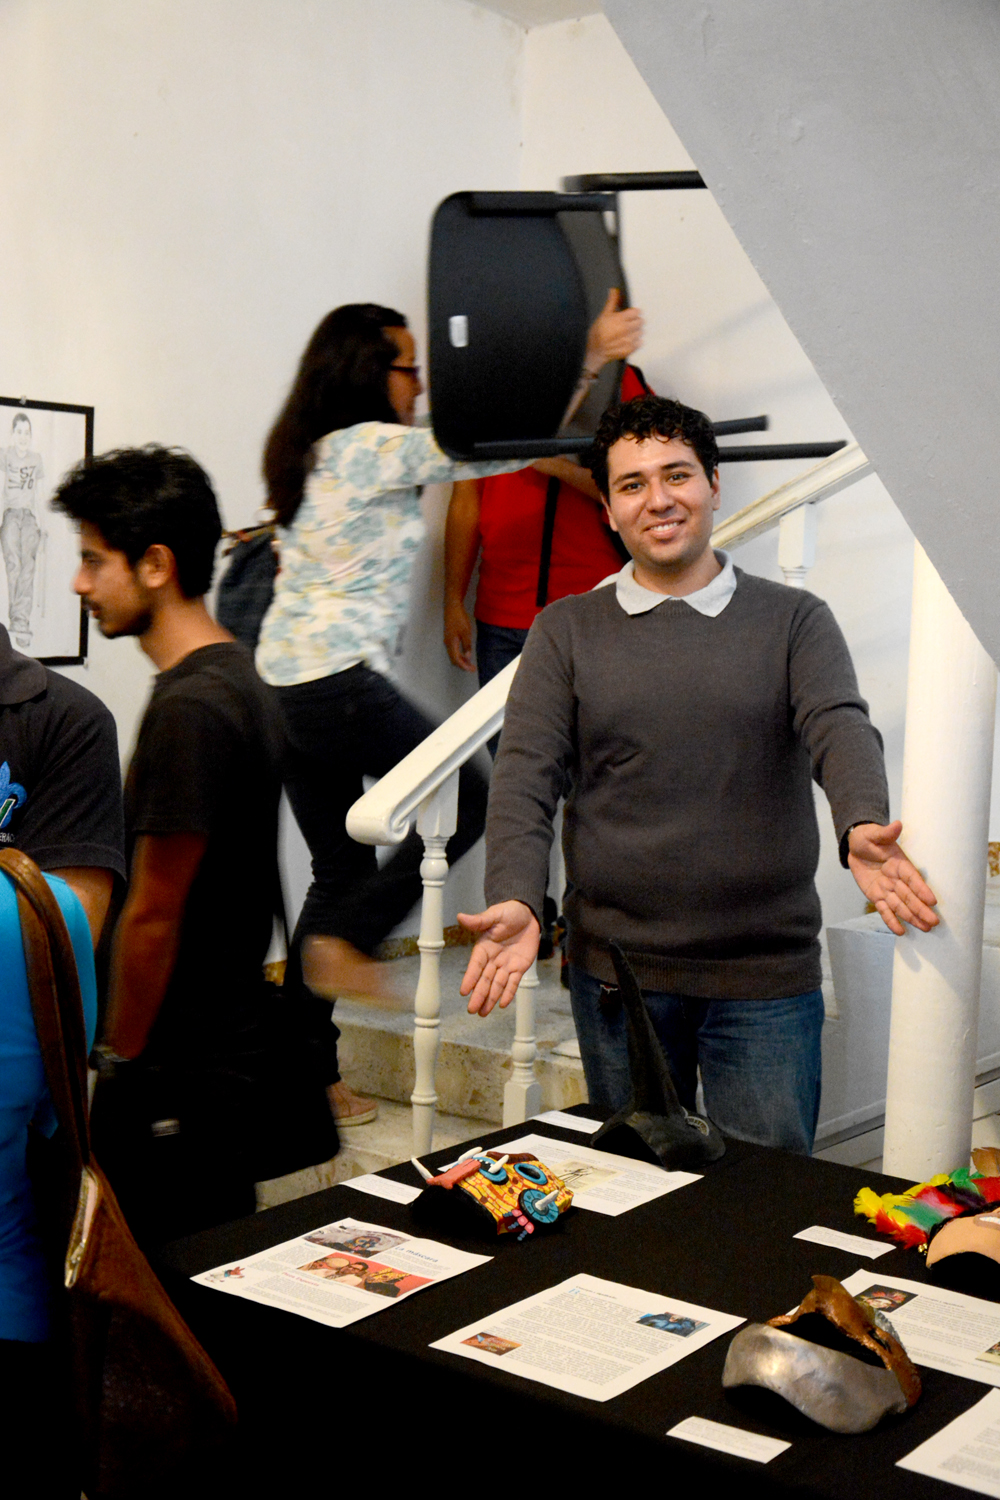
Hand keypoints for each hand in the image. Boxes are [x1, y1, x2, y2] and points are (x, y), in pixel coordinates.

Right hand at [444, 599, 474, 671]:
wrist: (452, 607)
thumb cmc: (459, 618)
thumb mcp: (466, 632)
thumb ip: (466, 645)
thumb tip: (467, 657)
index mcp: (451, 643)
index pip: (456, 659)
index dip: (464, 666)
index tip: (472, 670)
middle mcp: (447, 643)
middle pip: (453, 659)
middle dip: (462, 665)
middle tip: (472, 668)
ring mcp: (447, 640)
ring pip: (453, 655)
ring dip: (461, 660)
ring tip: (470, 663)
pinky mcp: (449, 637)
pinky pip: (453, 650)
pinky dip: (459, 655)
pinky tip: (465, 654)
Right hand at [459, 900, 540, 1015]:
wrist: (527, 914)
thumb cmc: (508, 913)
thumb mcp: (494, 915)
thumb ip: (479, 920)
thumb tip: (461, 916)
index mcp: (484, 948)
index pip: (475, 966)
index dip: (470, 978)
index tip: (464, 991)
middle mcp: (493, 959)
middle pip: (485, 980)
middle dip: (479, 995)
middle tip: (472, 1010)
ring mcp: (506, 965)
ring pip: (497, 985)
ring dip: (491, 998)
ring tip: (483, 1013)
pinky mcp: (519, 967)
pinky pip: (513, 983)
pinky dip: (508, 993)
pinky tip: (502, 1004)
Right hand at [584, 288, 643, 373]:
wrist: (595, 351)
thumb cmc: (597, 334)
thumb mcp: (603, 315)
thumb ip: (612, 302)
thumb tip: (614, 290)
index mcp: (621, 319)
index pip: (637, 312)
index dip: (633, 313)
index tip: (629, 315)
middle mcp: (627, 329)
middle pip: (640, 321)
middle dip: (635, 321)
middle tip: (627, 324)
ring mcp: (629, 340)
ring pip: (640, 332)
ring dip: (636, 332)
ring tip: (627, 333)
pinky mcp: (630, 349)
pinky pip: (639, 343)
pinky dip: (635, 342)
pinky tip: (627, 341)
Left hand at [847, 821, 938, 935]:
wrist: (856, 847)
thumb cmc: (868, 838)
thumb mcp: (874, 834)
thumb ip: (885, 833)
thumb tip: (897, 824)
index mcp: (899, 864)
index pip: (912, 878)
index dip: (921, 889)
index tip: (932, 900)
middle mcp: (896, 879)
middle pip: (910, 896)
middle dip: (921, 909)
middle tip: (934, 922)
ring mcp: (887, 889)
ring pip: (900, 905)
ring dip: (912, 917)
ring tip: (925, 928)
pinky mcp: (877, 896)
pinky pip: (884, 910)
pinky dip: (891, 920)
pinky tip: (901, 932)